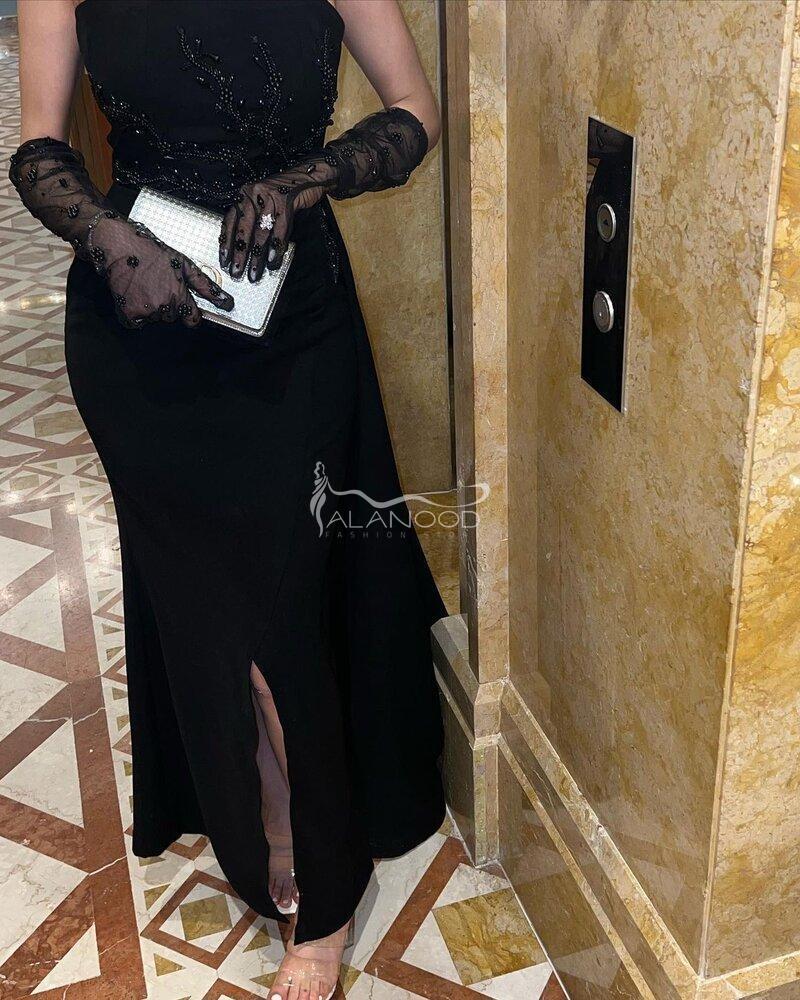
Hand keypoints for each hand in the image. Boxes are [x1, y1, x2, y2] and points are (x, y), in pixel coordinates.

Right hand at [91, 216, 234, 328]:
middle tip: (156, 285)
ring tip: (144, 286)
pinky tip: (134, 294)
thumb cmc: (153, 252)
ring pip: (154, 319)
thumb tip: (227, 302)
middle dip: (166, 305)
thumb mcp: (184, 265)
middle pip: (171, 318)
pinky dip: (134, 313)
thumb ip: (205, 286)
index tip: (183, 306)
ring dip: (150, 308)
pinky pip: (135, 323)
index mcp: (180, 296)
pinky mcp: (129, 313)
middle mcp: (165, 306)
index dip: (189, 314)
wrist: (120, 246)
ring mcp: (147, 311)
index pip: (192, 319)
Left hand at [219, 167, 327, 282]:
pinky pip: (279, 228)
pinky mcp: (285, 200)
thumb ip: (255, 221)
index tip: (225, 261)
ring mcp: (269, 196)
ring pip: (261, 232)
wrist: (308, 177)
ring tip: (254, 272)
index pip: (231, 221)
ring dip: (257, 256)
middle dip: (240, 254)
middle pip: (244, 229)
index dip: (226, 243)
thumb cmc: (285, 194)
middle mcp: (253, 194)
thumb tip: (249, 249)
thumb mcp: (264, 205)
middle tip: (237, 271)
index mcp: (245, 196)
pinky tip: (271, 260)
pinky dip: (275, 246)